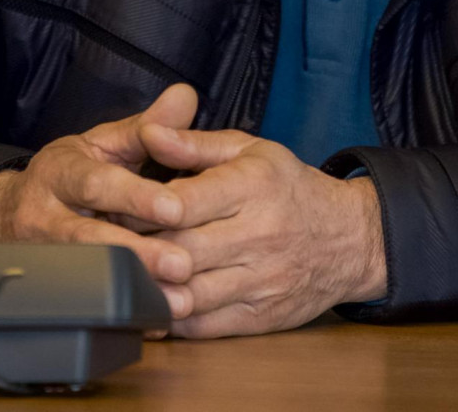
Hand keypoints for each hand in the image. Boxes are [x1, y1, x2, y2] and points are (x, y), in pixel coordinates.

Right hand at [0, 84, 200, 317]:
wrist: (7, 216)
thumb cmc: (70, 176)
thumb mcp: (101, 144)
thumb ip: (145, 127)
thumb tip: (187, 95)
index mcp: (59, 172)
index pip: (96, 183)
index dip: (134, 196)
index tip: (174, 208)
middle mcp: (44, 216)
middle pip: (88, 237)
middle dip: (137, 252)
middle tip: (182, 264)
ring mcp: (43, 257)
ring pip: (85, 275)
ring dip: (133, 289)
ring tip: (176, 299)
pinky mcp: (47, 288)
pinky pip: (84, 305)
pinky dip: (120, 315)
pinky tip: (154, 322)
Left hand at [138, 125, 386, 337]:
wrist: (350, 239)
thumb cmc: (289, 187)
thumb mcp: (250, 150)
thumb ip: (194, 143)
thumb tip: (148, 132)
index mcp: (253, 186)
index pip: (185, 202)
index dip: (142, 206)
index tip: (114, 203)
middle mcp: (259, 234)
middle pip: (181, 251)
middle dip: (138, 248)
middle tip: (106, 241)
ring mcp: (261, 280)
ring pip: (189, 293)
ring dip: (150, 287)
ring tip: (122, 274)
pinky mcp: (260, 316)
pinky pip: (204, 325)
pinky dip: (171, 318)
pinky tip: (151, 302)